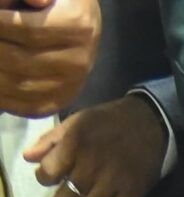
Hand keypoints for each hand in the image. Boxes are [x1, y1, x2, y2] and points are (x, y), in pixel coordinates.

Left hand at [0, 0, 99, 115]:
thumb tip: (33, 3)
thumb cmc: (58, 1)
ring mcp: (70, 86)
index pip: (26, 30)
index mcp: (76, 25)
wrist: (82, 25)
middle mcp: (77, 61)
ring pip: (18, 85)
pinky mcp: (60, 102)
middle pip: (18, 60)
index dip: (0, 25)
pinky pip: (26, 107)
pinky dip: (3, 97)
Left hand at [24, 97, 165, 196]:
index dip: (44, 177)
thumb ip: (50, 140)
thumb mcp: (76, 121)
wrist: (147, 124)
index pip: (51, 168)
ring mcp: (112, 183)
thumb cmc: (107, 122)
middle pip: (68, 194)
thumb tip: (28, 158)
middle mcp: (92, 165)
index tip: (45, 181)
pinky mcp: (129, 195)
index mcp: (75, 143)